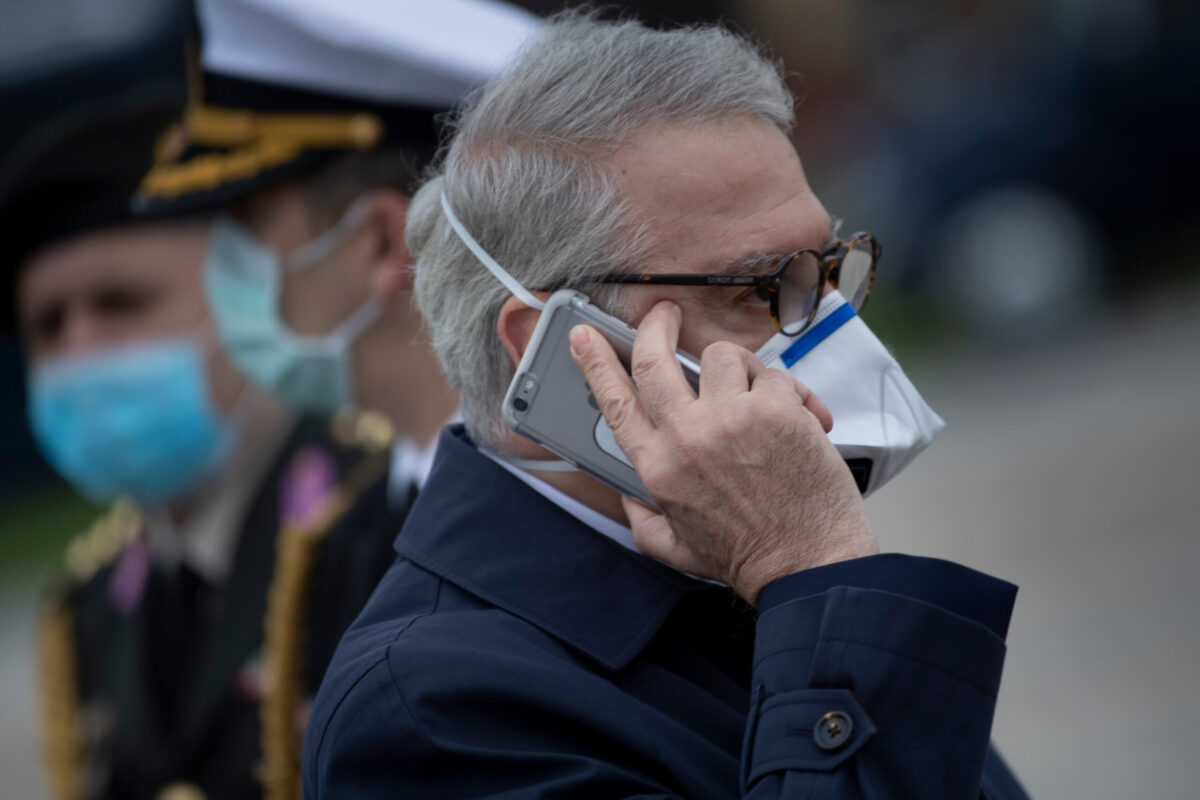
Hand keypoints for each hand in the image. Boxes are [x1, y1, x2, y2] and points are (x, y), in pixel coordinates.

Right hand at [570, 301, 876, 603]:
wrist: (808, 565)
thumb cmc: (751, 557)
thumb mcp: (677, 549)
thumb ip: (643, 522)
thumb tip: (629, 498)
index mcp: (657, 467)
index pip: (614, 401)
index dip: (595, 363)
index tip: (585, 337)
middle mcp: (687, 437)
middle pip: (655, 357)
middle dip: (656, 325)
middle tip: (666, 315)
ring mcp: (731, 419)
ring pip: (721, 356)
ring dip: (738, 369)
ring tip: (753, 396)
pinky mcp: (775, 410)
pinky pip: (772, 374)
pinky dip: (787, 392)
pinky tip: (798, 421)